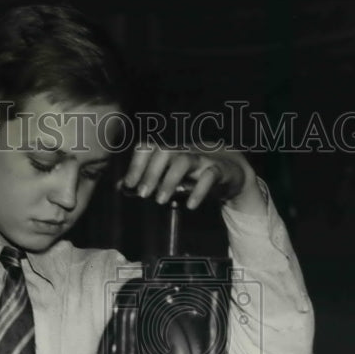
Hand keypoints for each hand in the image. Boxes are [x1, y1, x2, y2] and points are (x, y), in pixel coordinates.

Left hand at [119, 143, 262, 213]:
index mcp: (170, 152)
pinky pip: (209, 176)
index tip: (128, 186)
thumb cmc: (195, 174)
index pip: (149, 148)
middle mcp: (184, 151)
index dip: (136, 164)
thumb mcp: (171, 176)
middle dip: (150, 172)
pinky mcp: (220, 170)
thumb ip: (147, 180)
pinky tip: (190, 206)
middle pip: (164, 151)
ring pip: (183, 160)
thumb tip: (121, 187)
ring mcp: (203, 159)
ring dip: (169, 180)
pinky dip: (199, 191)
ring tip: (160, 201)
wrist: (233, 171)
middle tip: (142, 194)